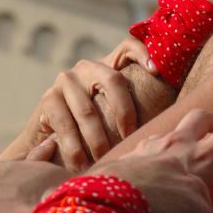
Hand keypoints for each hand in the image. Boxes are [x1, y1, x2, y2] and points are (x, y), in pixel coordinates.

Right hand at [7, 39, 148, 171]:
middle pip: (113, 80)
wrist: (49, 136)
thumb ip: (136, 103)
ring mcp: (65, 81)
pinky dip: (75, 149)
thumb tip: (165, 110)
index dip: (143, 52)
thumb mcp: (115, 111)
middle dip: (125, 113)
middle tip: (130, 139)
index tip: (156, 71)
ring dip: (98, 140)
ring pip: (88, 110)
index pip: (128, 47)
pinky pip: (65, 125)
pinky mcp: (48, 99)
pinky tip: (82, 165)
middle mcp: (86, 67)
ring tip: (107, 159)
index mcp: (107, 65)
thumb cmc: (94, 126)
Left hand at [91, 109, 212, 212]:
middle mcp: (176, 145)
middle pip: (203, 116)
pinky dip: (151, 162)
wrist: (108, 205)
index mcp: (202, 157)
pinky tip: (148, 183)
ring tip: (178, 169)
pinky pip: (143, 151)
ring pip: (171, 132)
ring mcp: (148, 147)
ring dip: (179, 143)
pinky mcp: (126, 157)